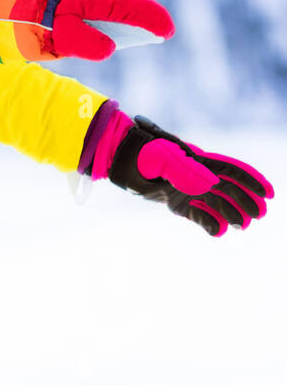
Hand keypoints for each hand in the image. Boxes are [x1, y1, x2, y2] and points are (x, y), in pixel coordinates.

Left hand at [50, 0, 174, 60]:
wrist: (39, 19)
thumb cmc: (54, 27)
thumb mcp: (66, 36)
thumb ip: (85, 42)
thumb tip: (109, 49)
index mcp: (94, 3)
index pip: (125, 7)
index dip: (147, 18)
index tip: (163, 30)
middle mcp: (103, 1)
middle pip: (133, 5)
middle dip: (152, 16)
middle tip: (168, 32)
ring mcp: (105, 7)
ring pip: (131, 9)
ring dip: (147, 19)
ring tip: (163, 33)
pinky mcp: (105, 16)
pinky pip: (125, 16)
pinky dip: (137, 23)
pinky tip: (147, 34)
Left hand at [107, 116, 272, 235]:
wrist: (116, 160)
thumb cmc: (138, 154)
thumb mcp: (158, 158)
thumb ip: (183, 170)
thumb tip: (210, 185)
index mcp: (198, 161)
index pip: (231, 170)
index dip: (251, 181)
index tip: (268, 194)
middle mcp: (196, 176)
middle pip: (229, 190)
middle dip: (246, 201)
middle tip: (258, 215)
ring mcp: (187, 190)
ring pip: (218, 204)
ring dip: (232, 214)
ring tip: (242, 225)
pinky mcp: (177, 203)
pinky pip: (199, 216)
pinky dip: (210, 223)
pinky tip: (217, 230)